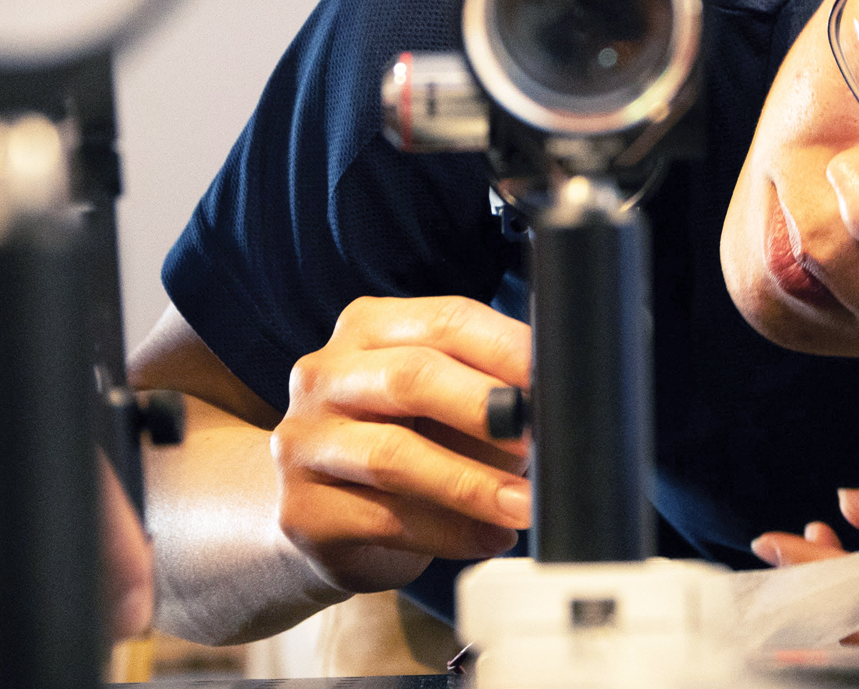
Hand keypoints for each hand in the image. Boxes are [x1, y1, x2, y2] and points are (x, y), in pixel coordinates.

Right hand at [271, 295, 531, 593]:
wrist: (322, 516)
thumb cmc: (407, 443)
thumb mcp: (446, 404)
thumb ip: (491, 393)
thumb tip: (555, 407)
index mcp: (369, 328)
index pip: (446, 320)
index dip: (506, 349)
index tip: (555, 379)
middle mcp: (325, 374)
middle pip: (411, 377)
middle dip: (485, 410)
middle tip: (537, 444)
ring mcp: (304, 442)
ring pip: (393, 456)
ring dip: (472, 484)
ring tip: (523, 506)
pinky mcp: (302, 510)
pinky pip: (385, 520)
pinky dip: (450, 533)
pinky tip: (490, 538)